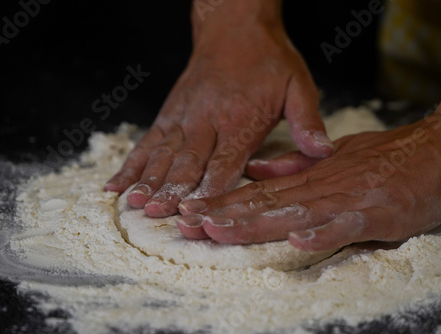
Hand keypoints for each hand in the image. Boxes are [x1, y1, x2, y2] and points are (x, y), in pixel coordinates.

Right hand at [104, 4, 331, 216]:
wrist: (234, 25)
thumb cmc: (268, 59)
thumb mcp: (298, 85)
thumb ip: (308, 120)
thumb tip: (323, 151)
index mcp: (241, 120)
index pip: (225, 162)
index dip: (211, 189)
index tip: (198, 213)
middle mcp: (209, 120)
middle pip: (188, 161)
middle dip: (171, 190)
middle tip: (156, 214)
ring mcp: (185, 116)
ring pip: (163, 152)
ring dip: (148, 179)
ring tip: (134, 203)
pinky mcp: (170, 112)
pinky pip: (147, 140)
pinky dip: (132, 163)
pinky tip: (117, 183)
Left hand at [176, 120, 440, 249]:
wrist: (439, 151)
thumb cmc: (389, 157)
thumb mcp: (336, 157)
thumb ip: (295, 165)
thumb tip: (257, 168)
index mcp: (311, 176)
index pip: (259, 192)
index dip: (224, 202)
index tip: (192, 210)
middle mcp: (320, 187)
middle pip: (264, 204)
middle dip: (223, 215)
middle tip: (186, 223)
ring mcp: (345, 200)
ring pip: (292, 214)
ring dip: (254, 224)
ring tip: (218, 230)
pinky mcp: (375, 214)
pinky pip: (344, 227)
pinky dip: (321, 233)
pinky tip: (296, 241)